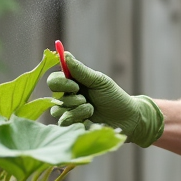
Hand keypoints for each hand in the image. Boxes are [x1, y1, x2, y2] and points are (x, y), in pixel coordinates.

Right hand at [46, 53, 163, 146]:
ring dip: (76, 109)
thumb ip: (81, 71)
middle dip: (71, 98)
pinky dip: (77, 118)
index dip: (60, 82)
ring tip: (91, 109)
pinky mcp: (73, 126)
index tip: (75, 85)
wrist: (127, 118)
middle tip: (84, 99)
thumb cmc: (114, 97)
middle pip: (53, 96)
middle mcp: (68, 98)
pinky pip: (63, 123)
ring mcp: (70, 113)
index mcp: (73, 84)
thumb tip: (65, 54)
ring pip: (57, 111)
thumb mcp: (99, 82)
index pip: (54, 80)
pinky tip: (89, 118)